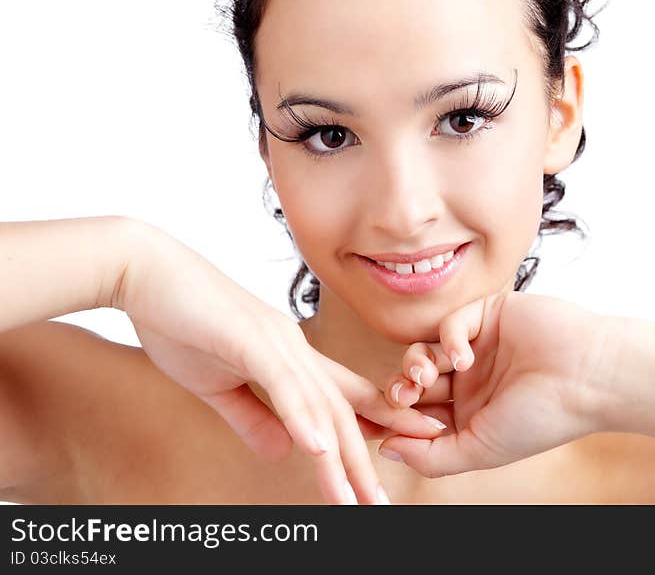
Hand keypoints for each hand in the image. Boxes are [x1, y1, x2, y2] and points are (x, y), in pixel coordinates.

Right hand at [112, 219, 442, 503]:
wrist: (145, 272)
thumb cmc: (180, 324)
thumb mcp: (218, 384)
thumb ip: (252, 417)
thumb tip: (283, 453)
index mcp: (290, 358)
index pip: (341, 397)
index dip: (371, 428)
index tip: (387, 466)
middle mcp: (295, 349)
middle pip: (341, 410)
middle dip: (361, 460)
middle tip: (378, 503)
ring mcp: (277, 342)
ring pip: (319, 404)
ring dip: (338, 455)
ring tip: (354, 496)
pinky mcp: (252, 340)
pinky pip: (284, 385)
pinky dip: (304, 419)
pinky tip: (320, 450)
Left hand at [378, 291, 623, 476]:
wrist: (588, 377)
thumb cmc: (542, 418)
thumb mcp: (481, 450)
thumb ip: (432, 457)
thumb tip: (387, 450)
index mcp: (469, 414)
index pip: (417, 415)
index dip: (392, 418)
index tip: (372, 424)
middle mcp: (469, 382)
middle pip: (413, 382)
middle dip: (398, 389)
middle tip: (400, 396)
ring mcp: (477, 347)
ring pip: (423, 351)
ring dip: (415, 364)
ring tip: (427, 377)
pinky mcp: (487, 315)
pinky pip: (448, 323)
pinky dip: (447, 340)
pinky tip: (464, 358)